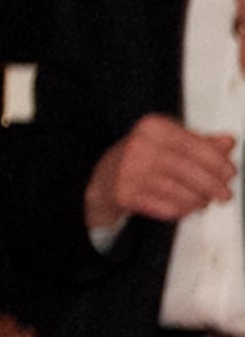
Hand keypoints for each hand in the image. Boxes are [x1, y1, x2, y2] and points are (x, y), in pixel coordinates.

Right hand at [85, 114, 237, 233]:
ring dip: (198, 199)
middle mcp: (138, 146)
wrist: (105, 177)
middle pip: (188, 169)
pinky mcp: (125, 194)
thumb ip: (201, 141)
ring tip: (204, 201)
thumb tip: (229, 142)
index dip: (218, 162)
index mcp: (153, 127)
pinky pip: (164, 206)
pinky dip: (181, 210)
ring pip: (177, 190)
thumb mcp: (171, 141)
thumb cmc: (143, 157)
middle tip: (225, 194)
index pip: (195, 145)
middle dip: (213, 185)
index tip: (230, 173)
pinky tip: (186, 207)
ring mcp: (129, 171)